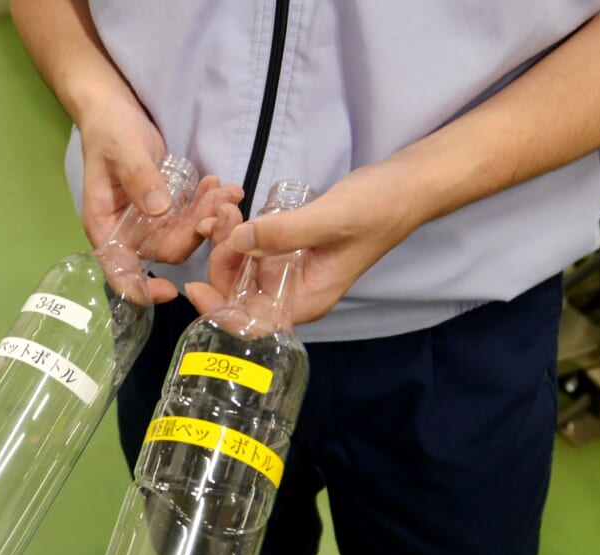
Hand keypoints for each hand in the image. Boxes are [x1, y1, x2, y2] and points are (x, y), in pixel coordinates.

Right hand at [77, 99, 241, 302]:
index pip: (120, 270)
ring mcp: (148, 223)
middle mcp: (128, 232)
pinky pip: (191, 218)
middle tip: (222, 203)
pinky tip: (220, 184)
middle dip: (196, 232)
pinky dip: (207, 204)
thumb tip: (159, 210)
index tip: (171, 291)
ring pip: (185, 235)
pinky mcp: (166, 211)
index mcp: (105, 226)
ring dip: (208, 216)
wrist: (115, 111)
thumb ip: (139, 178)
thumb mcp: (123, 149)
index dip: (142, 288)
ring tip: (227, 190)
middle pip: (166, 251)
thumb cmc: (109, 129)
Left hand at [187, 162, 418, 321]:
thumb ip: (284, 233)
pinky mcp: (288, 247)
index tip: (195, 287)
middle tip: (218, 217)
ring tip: (225, 204)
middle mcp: (294, 291)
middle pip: (239, 292)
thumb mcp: (330, 220)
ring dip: (226, 239)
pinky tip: (233, 206)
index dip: (220, 312)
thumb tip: (238, 241)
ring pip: (242, 267)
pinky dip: (237, 229)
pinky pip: (252, 246)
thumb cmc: (377, 209)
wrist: (403, 187)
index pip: (253, 323)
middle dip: (221, 259)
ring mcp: (290, 269)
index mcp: (306, 300)